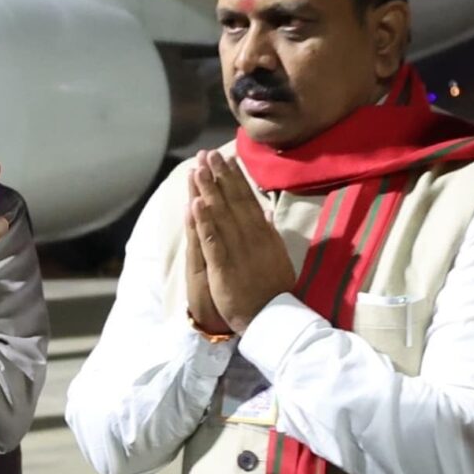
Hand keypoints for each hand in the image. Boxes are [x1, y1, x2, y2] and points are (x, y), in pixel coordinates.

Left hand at [186, 152, 298, 334]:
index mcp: (264, 235)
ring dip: (209, 192)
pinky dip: (204, 223)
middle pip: (232, 202)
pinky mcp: (223, 269)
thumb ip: (270, 232)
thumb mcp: (278, 256)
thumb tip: (267, 210)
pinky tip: (195, 205)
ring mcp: (237, 253)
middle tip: (208, 154)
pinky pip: (212, 242)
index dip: (235, 179)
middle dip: (219, 177)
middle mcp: (251, 239)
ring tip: (198, 170)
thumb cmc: (274, 289)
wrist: (272, 319)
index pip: (248, 201)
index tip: (226, 159)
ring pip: (221, 217)